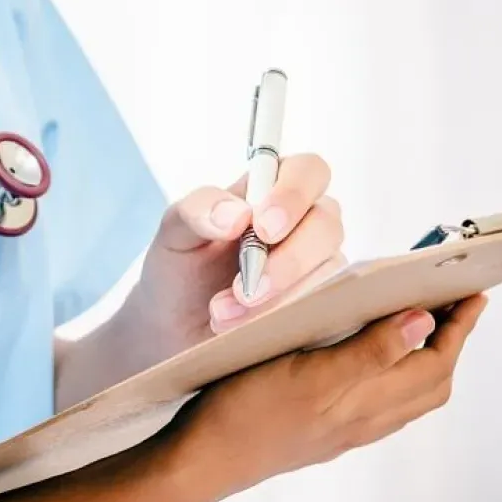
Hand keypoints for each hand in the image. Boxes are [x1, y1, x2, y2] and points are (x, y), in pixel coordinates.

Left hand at [130, 153, 344, 359]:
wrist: (174, 327)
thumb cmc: (181, 266)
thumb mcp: (174, 232)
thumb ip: (198, 210)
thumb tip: (236, 214)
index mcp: (274, 190)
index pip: (308, 171)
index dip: (294, 195)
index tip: (262, 227)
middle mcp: (306, 224)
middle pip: (327, 225)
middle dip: (288, 261)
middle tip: (243, 289)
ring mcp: (319, 267)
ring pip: (327, 274)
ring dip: (275, 300)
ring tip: (221, 314)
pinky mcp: (321, 309)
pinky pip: (327, 315)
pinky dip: (286, 324)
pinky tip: (246, 331)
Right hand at [164, 294, 489, 501]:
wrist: (205, 458)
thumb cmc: (245, 414)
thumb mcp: (308, 373)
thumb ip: (369, 352)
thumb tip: (422, 324)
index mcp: (364, 403)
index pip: (434, 364)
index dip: (459, 328)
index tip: (474, 295)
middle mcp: (363, 421)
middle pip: (430, 383)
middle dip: (451, 342)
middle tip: (455, 305)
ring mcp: (345, 429)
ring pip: (407, 395)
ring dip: (426, 359)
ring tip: (424, 324)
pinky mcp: (326, 429)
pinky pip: (381, 404)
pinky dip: (395, 375)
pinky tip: (376, 357)